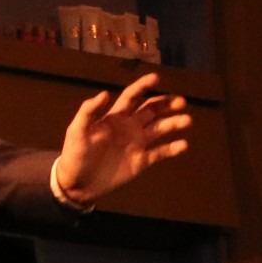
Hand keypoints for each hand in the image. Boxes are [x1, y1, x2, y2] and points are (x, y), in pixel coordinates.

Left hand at [52, 73, 192, 207]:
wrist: (77, 184)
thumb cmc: (74, 155)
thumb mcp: (77, 131)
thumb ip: (88, 111)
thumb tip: (105, 93)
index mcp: (115, 117)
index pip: (132, 97)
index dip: (143, 86)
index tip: (156, 78)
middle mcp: (129, 127)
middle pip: (152, 110)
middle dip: (166, 103)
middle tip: (181, 101)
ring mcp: (137, 144)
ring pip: (160, 129)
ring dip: (174, 123)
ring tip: (187, 120)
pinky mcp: (141, 161)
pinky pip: (160, 152)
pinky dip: (173, 148)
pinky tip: (184, 145)